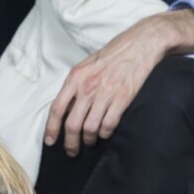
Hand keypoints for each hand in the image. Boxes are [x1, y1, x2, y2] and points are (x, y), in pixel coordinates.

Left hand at [44, 10, 193, 155]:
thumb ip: (75, 85)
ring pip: (89, 128)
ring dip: (89, 140)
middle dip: (70, 143)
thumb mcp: (88, 65)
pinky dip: (105, 134)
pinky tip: (105, 133)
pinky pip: (108, 125)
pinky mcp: (122, 98)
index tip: (50, 141)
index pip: (57, 108)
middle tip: (72, 151)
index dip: (51, 128)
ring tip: (90, 142)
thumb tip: (66, 108)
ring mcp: (106, 93)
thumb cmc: (114, 54)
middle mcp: (88, 86)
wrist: (143, 42)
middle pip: (72, 124)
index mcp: (76, 77)